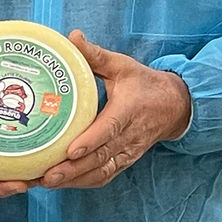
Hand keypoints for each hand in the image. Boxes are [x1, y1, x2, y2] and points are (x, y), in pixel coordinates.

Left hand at [38, 30, 191, 189]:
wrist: (175, 106)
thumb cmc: (143, 83)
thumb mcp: (122, 65)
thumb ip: (95, 55)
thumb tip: (71, 37)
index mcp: (128, 110)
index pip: (109, 128)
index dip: (91, 141)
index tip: (70, 151)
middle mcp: (130, 135)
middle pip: (101, 157)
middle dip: (73, 169)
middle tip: (47, 175)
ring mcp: (129, 151)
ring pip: (102, 171)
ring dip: (75, 180)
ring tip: (47, 183)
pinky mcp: (126, 160)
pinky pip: (105, 176)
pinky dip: (84, 183)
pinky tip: (61, 184)